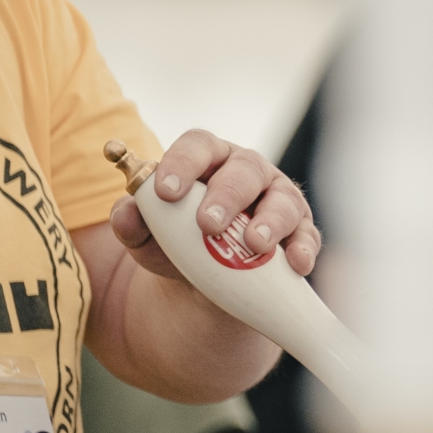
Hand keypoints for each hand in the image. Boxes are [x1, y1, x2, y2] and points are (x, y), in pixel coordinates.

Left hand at [110, 129, 319, 276]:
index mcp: (208, 161)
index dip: (182, 163)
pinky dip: (302, 249)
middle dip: (227, 196)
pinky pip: (307, 236)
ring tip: (254, 245)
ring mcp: (278, 200)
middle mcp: (247, 172)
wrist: (207, 286)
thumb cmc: (178, 246)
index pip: (197, 146)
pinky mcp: (299, 232)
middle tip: (208, 225)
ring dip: (270, 222)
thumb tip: (126, 212)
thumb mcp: (148, 237)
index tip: (165, 192)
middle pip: (244, 170)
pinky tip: (296, 263)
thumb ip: (134, 222)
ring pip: (282, 200)